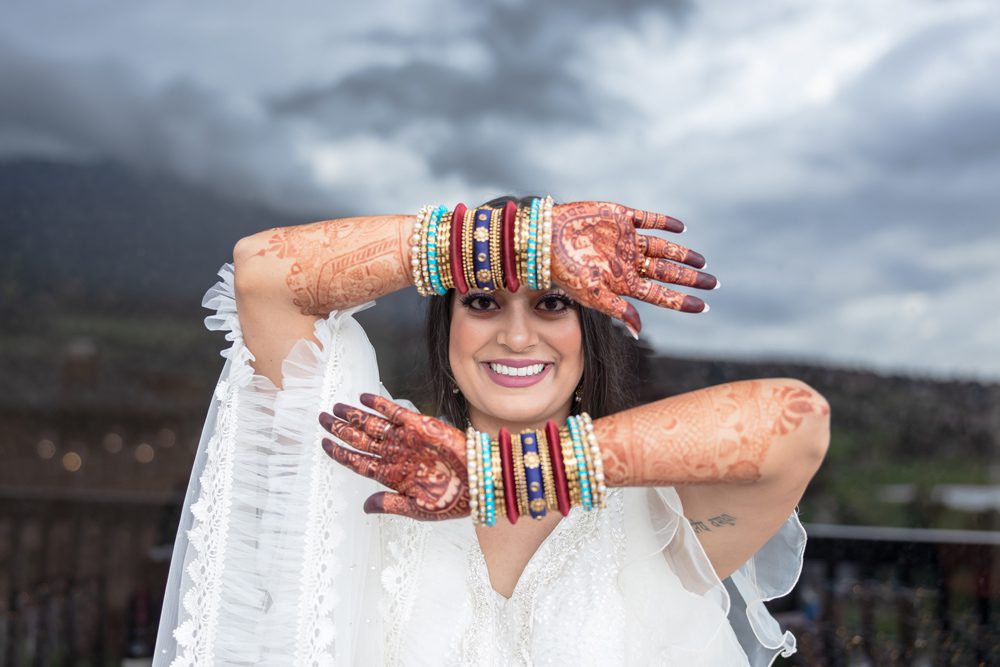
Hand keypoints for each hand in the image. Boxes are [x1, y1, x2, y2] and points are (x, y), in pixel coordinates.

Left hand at [318, 393, 470, 519]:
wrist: (479, 482)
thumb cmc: (452, 500)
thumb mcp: (416, 510)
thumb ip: (389, 504)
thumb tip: (365, 506)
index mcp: (391, 475)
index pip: (357, 461)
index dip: (340, 452)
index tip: (324, 443)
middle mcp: (395, 454)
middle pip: (359, 439)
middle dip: (339, 428)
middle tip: (322, 418)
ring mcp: (406, 439)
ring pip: (372, 424)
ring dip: (354, 415)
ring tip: (336, 407)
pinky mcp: (420, 425)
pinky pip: (395, 412)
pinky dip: (379, 404)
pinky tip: (364, 398)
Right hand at [550, 202, 717, 336]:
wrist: (544, 238)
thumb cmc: (564, 271)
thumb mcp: (591, 294)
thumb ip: (618, 309)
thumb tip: (640, 331)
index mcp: (623, 283)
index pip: (660, 294)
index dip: (683, 301)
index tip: (705, 307)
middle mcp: (627, 262)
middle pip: (666, 272)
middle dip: (691, 279)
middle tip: (715, 284)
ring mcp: (626, 240)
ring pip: (662, 248)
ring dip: (682, 253)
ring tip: (701, 260)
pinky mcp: (620, 217)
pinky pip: (648, 219)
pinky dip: (665, 223)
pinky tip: (680, 229)